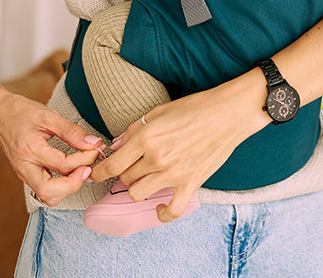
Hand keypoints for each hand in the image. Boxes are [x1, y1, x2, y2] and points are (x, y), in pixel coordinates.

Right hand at [0, 91, 102, 205]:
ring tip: (80, 169)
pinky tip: (69, 171)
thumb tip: (93, 143)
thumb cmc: (22, 112)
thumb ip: (72, 131)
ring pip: (46, 196)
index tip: (96, 149)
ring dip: (67, 188)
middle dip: (74, 183)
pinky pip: (44, 190)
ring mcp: (23, 174)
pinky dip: (60, 186)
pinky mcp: (25, 175)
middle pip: (50, 192)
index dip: (84, 159)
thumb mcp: (49, 116)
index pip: (63, 165)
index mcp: (30, 150)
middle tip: (88, 167)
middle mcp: (24, 167)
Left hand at [90, 76, 267, 222]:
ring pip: (138, 194)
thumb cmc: (194, 108)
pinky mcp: (190, 185)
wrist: (227, 114)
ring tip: (144, 178)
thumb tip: (115, 145)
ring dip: (137, 188)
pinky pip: (170, 211)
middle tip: (131, 165)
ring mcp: (173, 174)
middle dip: (123, 173)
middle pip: (125, 178)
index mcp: (146, 138)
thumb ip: (134, 129)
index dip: (99, 172)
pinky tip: (158, 206)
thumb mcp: (159, 111)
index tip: (95, 175)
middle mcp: (157, 158)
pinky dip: (161, 214)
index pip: (113, 164)